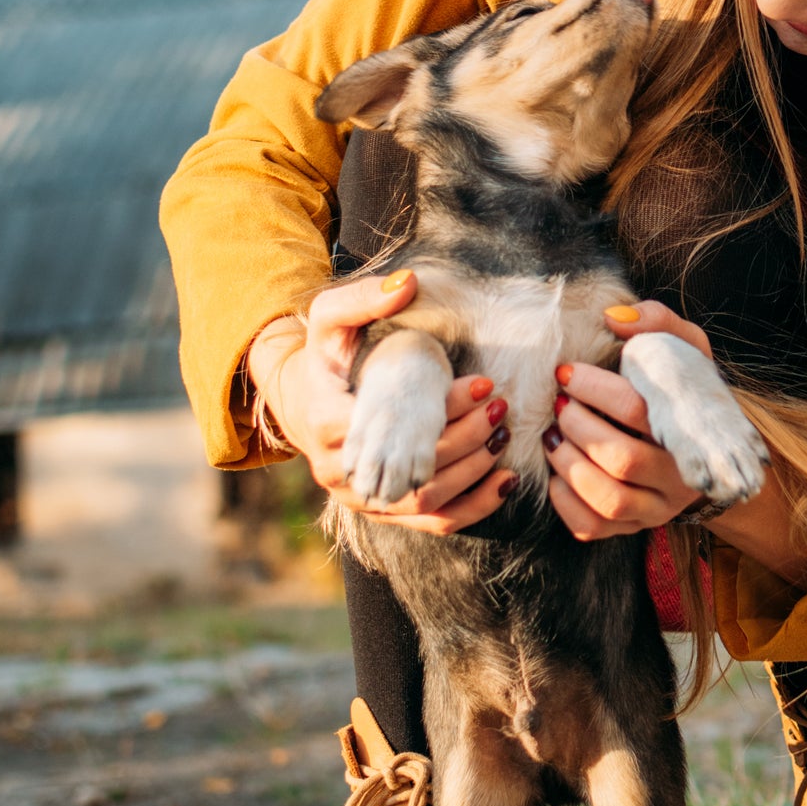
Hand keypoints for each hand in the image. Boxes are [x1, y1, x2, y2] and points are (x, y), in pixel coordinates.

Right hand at [249, 272, 518, 531]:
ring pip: (424, 501)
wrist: (301, 400)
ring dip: (473, 473)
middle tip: (501, 406)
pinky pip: (431, 521)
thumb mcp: (330, 318)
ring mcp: (360, 498)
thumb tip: (407, 284)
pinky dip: (472, 507)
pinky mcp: (381, 511)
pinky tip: (505, 481)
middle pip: (412, 469)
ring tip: (504, 435)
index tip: (484, 383)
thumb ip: (363, 297)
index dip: (443, 409)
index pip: (392, 427)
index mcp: (325, 422)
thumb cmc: (324, 355)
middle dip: (466, 438)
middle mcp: (339, 471)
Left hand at [553, 299, 806, 582]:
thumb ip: (656, 323)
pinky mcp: (632, 527)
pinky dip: (565, 502)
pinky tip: (557, 475)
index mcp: (693, 428)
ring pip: (609, 500)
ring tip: (554, 437)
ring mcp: (657, 508)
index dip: (595, 389)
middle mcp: (680, 476)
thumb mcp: (685, 348)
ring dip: (569, 465)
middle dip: (578, 427)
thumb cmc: (683, 389)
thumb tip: (613, 318)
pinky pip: (593, 527)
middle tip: (560, 405)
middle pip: (622, 460)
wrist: (705, 447)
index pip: (638, 412)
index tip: (566, 372)